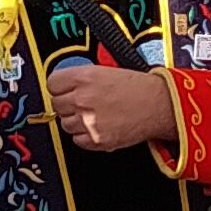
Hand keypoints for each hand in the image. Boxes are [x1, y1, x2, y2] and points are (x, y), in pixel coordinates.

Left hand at [45, 63, 177, 152]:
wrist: (159, 105)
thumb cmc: (138, 88)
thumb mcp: (106, 71)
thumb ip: (82, 78)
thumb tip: (65, 86)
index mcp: (84, 77)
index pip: (52, 83)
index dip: (60, 87)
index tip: (64, 89)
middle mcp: (83, 98)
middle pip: (56, 104)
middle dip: (67, 104)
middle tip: (83, 103)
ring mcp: (88, 121)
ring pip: (65, 123)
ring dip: (76, 120)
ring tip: (94, 115)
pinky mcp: (95, 140)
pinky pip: (76, 140)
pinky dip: (85, 136)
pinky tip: (98, 126)